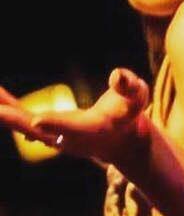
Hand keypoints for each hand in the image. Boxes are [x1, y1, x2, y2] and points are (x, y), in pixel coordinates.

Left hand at [0, 68, 148, 164]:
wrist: (121, 140)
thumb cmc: (130, 113)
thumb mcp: (137, 97)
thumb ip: (130, 86)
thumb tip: (117, 75)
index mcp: (94, 129)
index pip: (74, 127)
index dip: (56, 124)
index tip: (36, 121)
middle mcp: (68, 137)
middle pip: (37, 129)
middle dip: (14, 119)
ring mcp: (53, 136)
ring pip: (23, 124)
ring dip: (4, 112)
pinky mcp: (45, 130)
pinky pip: (21, 118)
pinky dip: (7, 108)